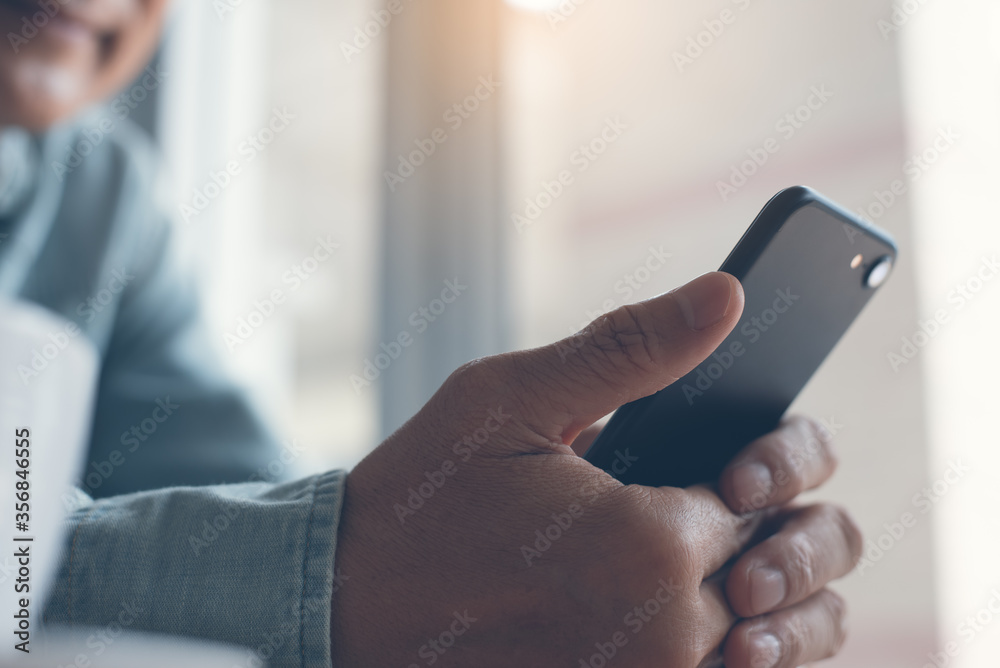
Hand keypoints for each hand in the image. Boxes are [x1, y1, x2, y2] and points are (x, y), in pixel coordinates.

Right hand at [330, 272, 860, 667]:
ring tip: (708, 562)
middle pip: (777, 572)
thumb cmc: (423, 500)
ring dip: (766, 601)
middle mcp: (664, 641)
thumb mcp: (511, 399)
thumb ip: (633, 347)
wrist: (347, 609)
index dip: (757, 466)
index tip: (718, 459)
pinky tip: (681, 608)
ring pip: (772, 646)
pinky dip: (724, 648)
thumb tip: (729, 293)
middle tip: (713, 499)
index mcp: (647, 548)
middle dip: (760, 528)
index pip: (766, 497)